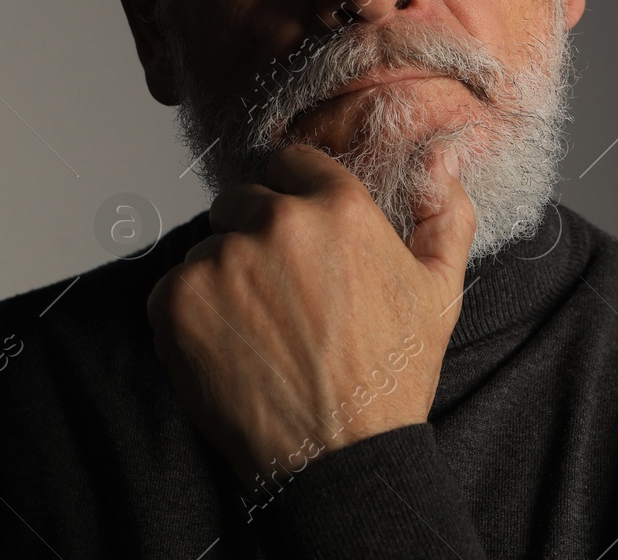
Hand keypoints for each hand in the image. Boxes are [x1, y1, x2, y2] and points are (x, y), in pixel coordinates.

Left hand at [146, 142, 475, 487]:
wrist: (341, 458)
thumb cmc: (392, 377)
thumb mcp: (441, 290)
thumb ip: (445, 212)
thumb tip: (439, 158)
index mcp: (337, 206)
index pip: (289, 162)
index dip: (293, 197)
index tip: (299, 238)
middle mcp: (275, 221)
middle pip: (241, 201)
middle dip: (255, 236)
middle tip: (282, 298)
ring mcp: (221, 260)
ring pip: (208, 248)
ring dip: (223, 279)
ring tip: (261, 333)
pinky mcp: (178, 301)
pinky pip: (171, 289)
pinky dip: (191, 316)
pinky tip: (231, 351)